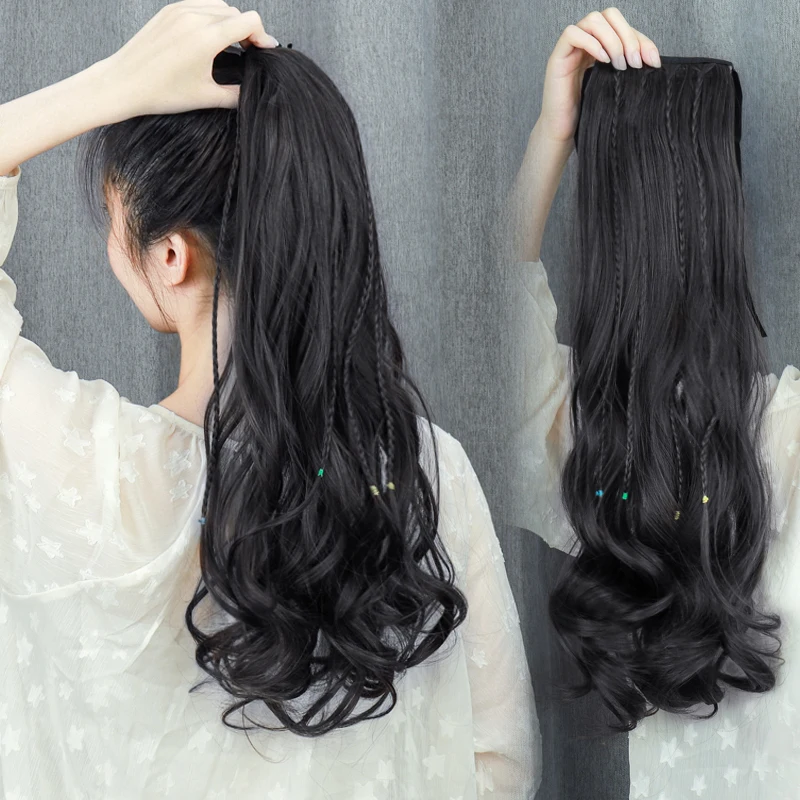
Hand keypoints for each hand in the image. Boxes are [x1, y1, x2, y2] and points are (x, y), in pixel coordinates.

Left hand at [104, 0, 277, 117]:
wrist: (124, 82)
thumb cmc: (160, 91)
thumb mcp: (206, 97)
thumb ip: (235, 95)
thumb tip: (251, 92)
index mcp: (206, 38)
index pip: (249, 21)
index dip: (262, 36)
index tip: (263, 50)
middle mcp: (194, 18)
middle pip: (237, 13)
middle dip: (247, 31)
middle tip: (248, 52)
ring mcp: (180, 10)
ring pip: (220, 6)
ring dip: (230, 23)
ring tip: (230, 44)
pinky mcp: (170, 10)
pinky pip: (201, 5)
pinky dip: (212, 17)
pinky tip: (210, 36)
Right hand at [538, 8, 660, 143]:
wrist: (565, 131)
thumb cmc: (587, 111)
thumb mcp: (616, 85)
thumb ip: (631, 68)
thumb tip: (654, 59)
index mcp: (600, 46)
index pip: (623, 26)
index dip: (641, 39)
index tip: (651, 62)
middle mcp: (586, 42)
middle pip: (609, 15)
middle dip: (627, 36)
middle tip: (633, 62)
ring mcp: (571, 48)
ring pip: (593, 20)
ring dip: (611, 40)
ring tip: (618, 64)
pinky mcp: (557, 57)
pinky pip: (572, 34)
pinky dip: (591, 43)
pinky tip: (602, 61)